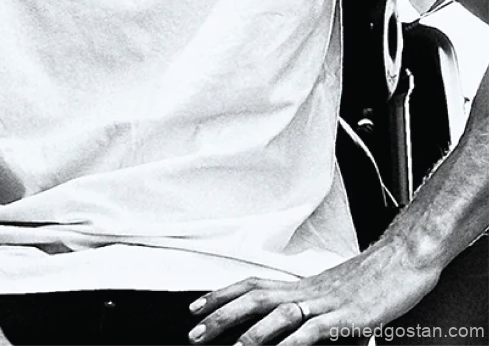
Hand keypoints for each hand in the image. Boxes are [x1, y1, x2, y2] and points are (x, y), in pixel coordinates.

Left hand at [186, 240, 439, 344]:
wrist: (404, 260)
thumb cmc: (371, 279)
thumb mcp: (333, 293)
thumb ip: (310, 305)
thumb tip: (290, 320)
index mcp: (301, 284)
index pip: (251, 286)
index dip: (221, 295)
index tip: (195, 308)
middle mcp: (307, 290)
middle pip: (254, 298)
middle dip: (221, 314)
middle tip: (194, 331)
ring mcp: (326, 303)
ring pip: (279, 314)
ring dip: (252, 332)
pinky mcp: (347, 318)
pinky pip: (315, 331)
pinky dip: (294, 342)